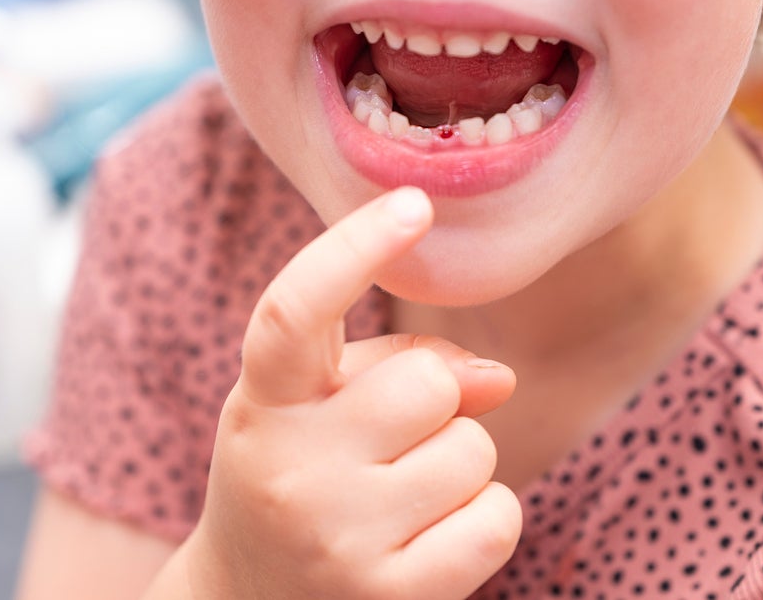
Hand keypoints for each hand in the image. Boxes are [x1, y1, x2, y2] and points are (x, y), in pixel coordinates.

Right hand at [183, 188, 521, 599]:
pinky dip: (484, 519)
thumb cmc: (300, 476)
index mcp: (262, 403)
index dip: (353, 248)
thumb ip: (402, 364)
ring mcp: (337, 541)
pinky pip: (497, 519)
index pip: (294, 313)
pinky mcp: (390, 599)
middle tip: (397, 439)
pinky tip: (432, 538)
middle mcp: (288, 470)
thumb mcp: (319, 406)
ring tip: (404, 497)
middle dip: (436, 401)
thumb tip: (500, 381)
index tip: (414, 203)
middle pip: (428, 382)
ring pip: (473, 451)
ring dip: (459, 464)